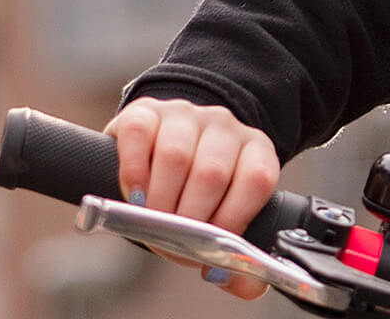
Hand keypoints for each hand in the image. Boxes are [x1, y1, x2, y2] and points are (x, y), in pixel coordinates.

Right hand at [104, 97, 280, 301]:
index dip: (233, 220)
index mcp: (255, 151)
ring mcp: (184, 115)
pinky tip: (135, 195)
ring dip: (160, 201)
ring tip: (153, 224)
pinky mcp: (145, 111)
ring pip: (176, 155)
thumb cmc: (199, 194)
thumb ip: (238, 260)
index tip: (211, 251)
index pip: (255, 181)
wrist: (164, 147)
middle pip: (211, 173)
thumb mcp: (226, 220)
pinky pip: (139, 136)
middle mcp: (224, 127)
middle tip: (174, 244)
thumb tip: (226, 278)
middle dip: (189, 220)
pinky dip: (134, 172)